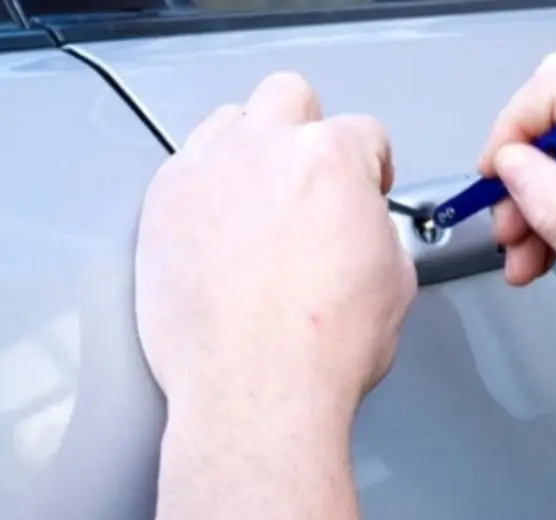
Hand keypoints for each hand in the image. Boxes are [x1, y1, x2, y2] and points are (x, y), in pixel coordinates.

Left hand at [134, 72, 415, 419]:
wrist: (256, 388)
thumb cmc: (325, 345)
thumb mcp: (395, 280)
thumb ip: (376, 231)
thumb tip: (361, 231)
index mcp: (332, 158)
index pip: (364, 133)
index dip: (373, 165)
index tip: (367, 188)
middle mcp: (265, 148)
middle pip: (288, 96)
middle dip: (306, 129)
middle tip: (309, 179)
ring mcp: (205, 171)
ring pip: (228, 123)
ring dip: (249, 150)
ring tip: (256, 201)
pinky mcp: (160, 205)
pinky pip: (184, 168)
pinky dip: (204, 188)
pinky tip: (216, 230)